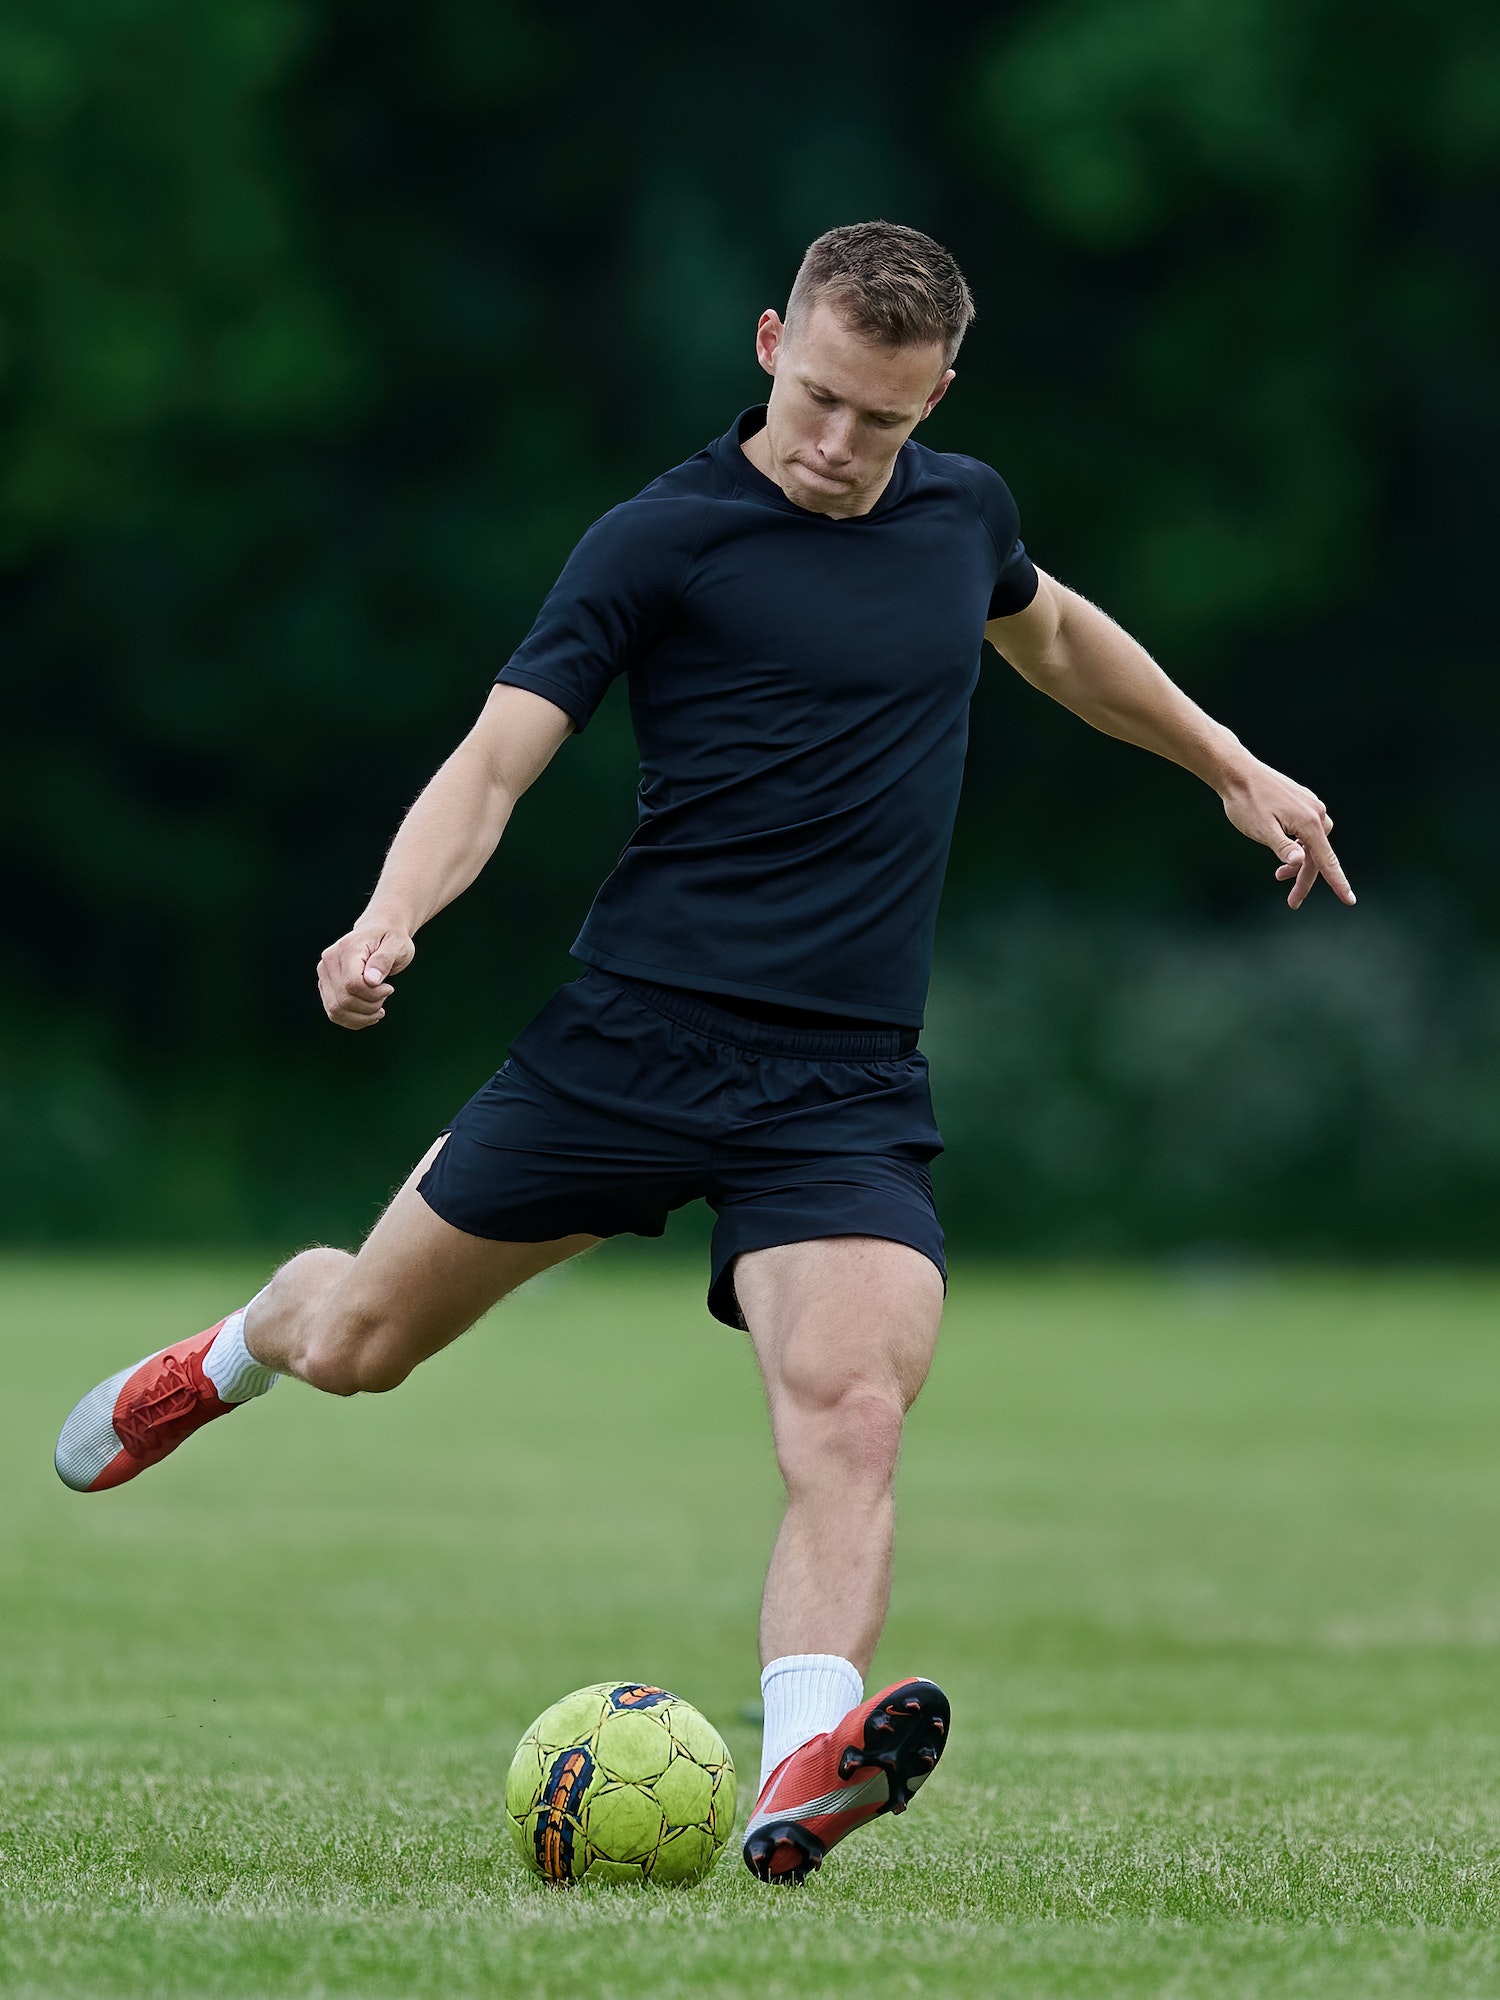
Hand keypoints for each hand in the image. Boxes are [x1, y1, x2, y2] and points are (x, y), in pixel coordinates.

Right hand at [317, 923, 415, 1029]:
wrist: (379, 931)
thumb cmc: (391, 938)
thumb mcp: (397, 945)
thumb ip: (384, 960)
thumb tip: (371, 980)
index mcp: (347, 948)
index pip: (353, 984)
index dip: (374, 994)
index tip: (390, 988)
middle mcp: (329, 961)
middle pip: (344, 1000)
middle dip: (370, 1006)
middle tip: (386, 996)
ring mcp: (324, 974)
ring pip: (336, 1010)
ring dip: (362, 1017)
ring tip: (379, 1009)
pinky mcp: (325, 986)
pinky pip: (334, 1012)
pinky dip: (353, 1020)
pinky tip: (369, 1014)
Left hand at [1220, 759, 1355, 909]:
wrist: (1237, 772)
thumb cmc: (1246, 802)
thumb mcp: (1261, 830)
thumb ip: (1282, 847)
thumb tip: (1301, 863)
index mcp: (1309, 822)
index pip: (1326, 860)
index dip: (1338, 883)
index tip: (1350, 901)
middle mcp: (1316, 812)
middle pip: (1318, 855)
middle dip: (1305, 879)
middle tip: (1292, 902)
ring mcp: (1311, 805)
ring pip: (1312, 843)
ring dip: (1300, 862)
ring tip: (1279, 876)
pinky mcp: (1302, 801)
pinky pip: (1307, 830)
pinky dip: (1298, 845)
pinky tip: (1286, 849)